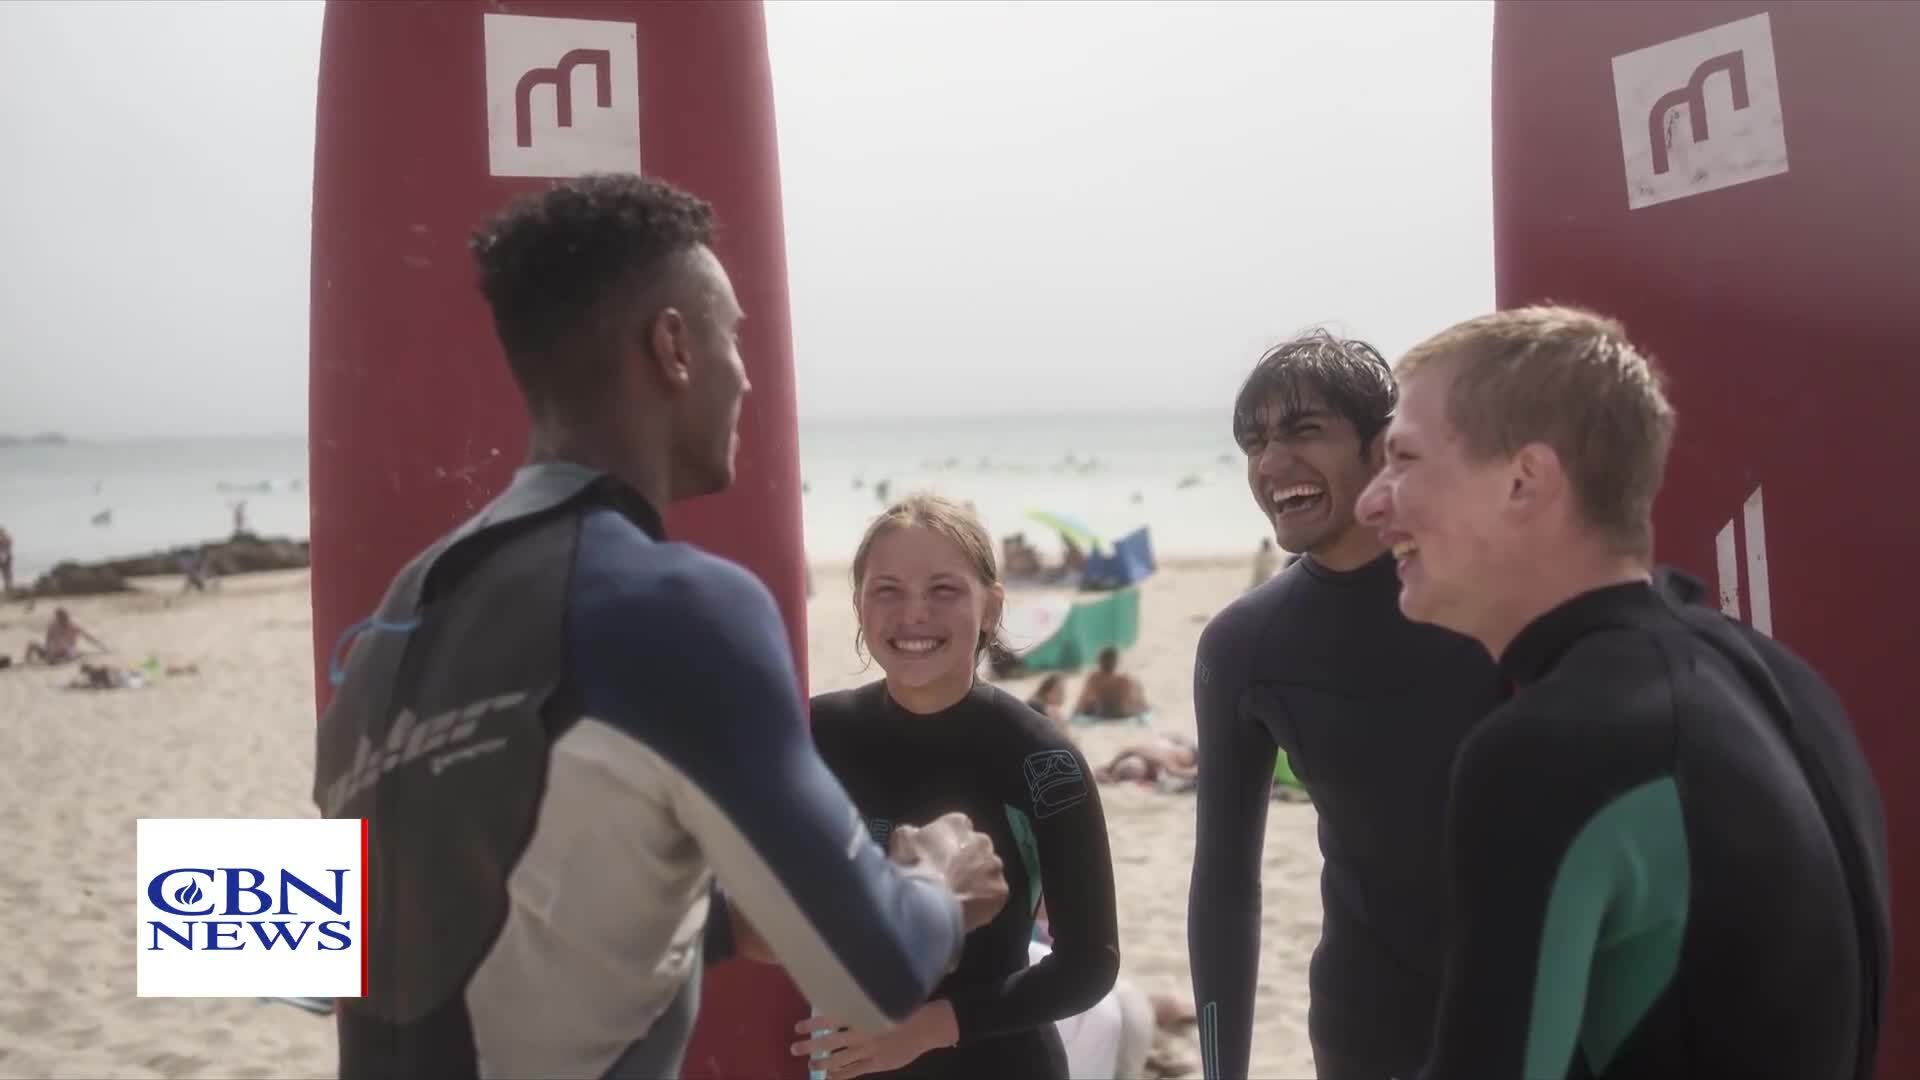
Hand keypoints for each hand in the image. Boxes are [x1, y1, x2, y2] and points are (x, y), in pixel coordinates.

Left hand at [791, 1001, 957, 1078]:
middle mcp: (862, 1034)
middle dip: (811, 1046)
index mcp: (863, 1015)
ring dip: (823, 1063)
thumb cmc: (904, 1008)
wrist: (928, 1026)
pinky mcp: (877, 1064)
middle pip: (830, 1042)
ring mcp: (869, 1051)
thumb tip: (839, 997)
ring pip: (840, 1060)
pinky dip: (840, 1075)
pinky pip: (854, 1072)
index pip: (831, 1019)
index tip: (798, 1027)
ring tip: (811, 1064)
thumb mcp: (881, 999)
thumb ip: (861, 1002)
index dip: (813, 1024)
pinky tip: (831, 1077)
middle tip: (794, 1048)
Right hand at [890, 812, 1007, 930]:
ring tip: (958, 897)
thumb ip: (911, 834)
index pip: (957, 828)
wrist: (927, 903)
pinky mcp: (1001, 890)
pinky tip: (968, 910)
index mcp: (957, 824)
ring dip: (977, 881)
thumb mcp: (901, 841)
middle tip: (949, 879)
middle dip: (966, 861)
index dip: (947, 844)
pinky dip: (983, 902)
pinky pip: (993, 895)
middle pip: (977, 849)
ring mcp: (993, 866)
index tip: (939, 858)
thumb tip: (913, 835)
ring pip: (988, 872)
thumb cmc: (912, 868)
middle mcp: (981, 840)